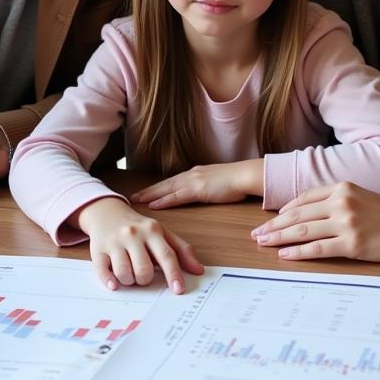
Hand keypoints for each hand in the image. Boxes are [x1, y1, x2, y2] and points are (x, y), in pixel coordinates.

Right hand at [78, 197, 203, 292]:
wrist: (107, 211)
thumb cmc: (139, 227)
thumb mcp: (162, 233)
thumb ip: (181, 250)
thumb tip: (199, 270)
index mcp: (153, 230)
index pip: (167, 255)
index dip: (173, 274)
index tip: (178, 290)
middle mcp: (133, 234)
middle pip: (144, 269)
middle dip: (145, 279)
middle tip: (143, 275)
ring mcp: (114, 242)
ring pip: (124, 273)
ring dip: (129, 281)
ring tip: (129, 273)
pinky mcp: (98, 250)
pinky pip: (103, 272)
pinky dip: (109, 281)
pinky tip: (114, 283)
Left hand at [130, 159, 263, 208]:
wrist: (246, 175)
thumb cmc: (237, 181)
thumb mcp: (218, 182)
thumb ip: (208, 186)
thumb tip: (203, 192)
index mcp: (196, 174)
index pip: (172, 181)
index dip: (158, 187)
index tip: (146, 192)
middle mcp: (191, 175)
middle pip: (165, 184)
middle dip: (148, 190)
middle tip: (133, 196)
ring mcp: (194, 181)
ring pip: (167, 189)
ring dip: (150, 195)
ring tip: (137, 200)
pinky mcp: (198, 189)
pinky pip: (176, 196)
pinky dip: (163, 200)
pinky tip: (154, 205)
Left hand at [250, 184, 379, 260]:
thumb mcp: (360, 196)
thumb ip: (336, 200)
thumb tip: (307, 212)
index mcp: (342, 188)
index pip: (303, 199)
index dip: (283, 211)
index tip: (269, 221)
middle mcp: (341, 202)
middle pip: (297, 215)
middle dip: (273, 226)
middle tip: (256, 235)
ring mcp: (346, 223)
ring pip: (303, 231)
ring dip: (279, 238)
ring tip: (264, 244)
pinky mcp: (352, 244)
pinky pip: (318, 248)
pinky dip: (298, 252)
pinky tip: (285, 255)